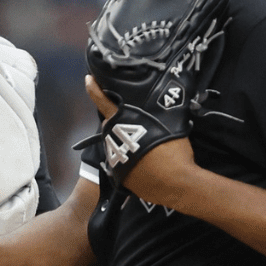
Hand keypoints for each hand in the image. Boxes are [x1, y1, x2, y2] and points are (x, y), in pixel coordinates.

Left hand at [86, 73, 198, 208]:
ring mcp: (114, 159)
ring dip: (127, 146)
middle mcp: (114, 140)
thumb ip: (158, 117)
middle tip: (136, 127)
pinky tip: (146, 165)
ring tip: (146, 150)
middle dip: (120, 125)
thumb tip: (166, 109)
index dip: (95, 90)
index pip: (105, 102)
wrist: (177, 185)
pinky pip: (122, 164)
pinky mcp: (118, 175)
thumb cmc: (176, 153)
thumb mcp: (170, 126)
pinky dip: (131, 163)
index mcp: (125, 123)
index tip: (88, 80)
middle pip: (111, 127)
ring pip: (116, 146)